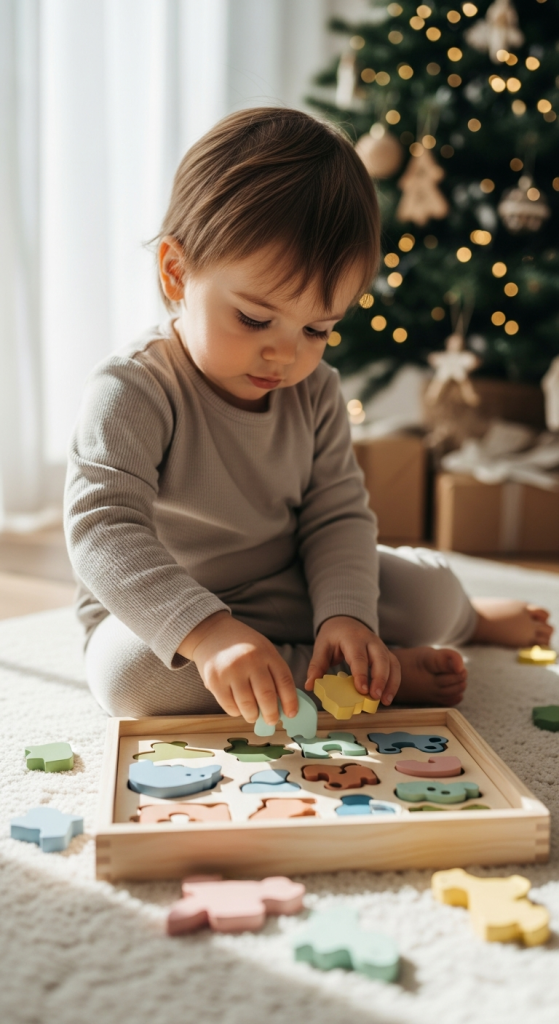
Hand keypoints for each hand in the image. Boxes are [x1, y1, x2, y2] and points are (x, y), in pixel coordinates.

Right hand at [177, 611, 298, 723]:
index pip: (284, 681)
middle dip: (271, 714)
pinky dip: (236, 712)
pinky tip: (238, 707)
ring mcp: (231, 670)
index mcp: (267, 653)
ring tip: (253, 715)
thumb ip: (273, 672)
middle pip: (266, 696)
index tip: (291, 714)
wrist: (212, 633)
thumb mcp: (263, 650)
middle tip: (272, 720)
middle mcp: (250, 661)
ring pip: (248, 705)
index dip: (290, 701)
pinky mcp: (214, 680)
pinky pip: (230, 706)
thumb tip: (283, 703)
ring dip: (253, 715)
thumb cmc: (242, 646)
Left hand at [304, 615, 399, 705]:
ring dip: (390, 683)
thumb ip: (316, 666)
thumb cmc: (333, 636)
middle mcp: (370, 640)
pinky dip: (394, 682)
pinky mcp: (386, 653)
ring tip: (384, 701)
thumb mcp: (321, 647)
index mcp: (352, 638)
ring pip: (392, 663)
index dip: (362, 674)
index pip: (359, 657)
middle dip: (380, 679)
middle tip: (375, 697)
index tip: (363, 690)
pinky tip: (387, 697)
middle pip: (380, 659)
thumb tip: (309, 685)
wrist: (345, 621)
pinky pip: (395, 666)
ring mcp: (381, 646)